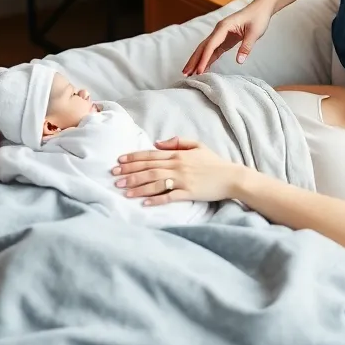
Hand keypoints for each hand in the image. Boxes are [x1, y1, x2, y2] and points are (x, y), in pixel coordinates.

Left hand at [111, 137, 241, 203]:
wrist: (231, 176)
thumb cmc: (214, 162)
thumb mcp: (197, 145)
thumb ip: (177, 142)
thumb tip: (157, 143)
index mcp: (178, 154)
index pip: (151, 155)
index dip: (133, 158)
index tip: (118, 161)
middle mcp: (178, 166)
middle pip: (149, 169)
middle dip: (130, 172)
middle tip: (114, 177)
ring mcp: (183, 180)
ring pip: (155, 183)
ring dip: (138, 186)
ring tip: (123, 190)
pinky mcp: (188, 193)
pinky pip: (169, 196)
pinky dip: (156, 199)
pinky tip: (144, 203)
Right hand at [182, 0, 272, 75]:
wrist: (260, 9)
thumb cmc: (258, 18)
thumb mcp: (255, 33)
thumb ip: (246, 47)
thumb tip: (239, 61)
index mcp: (223, 27)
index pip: (210, 45)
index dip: (204, 59)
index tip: (199, 71)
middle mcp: (218, 30)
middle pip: (202, 47)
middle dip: (193, 60)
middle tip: (185, 73)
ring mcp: (220, 35)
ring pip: (205, 49)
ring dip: (197, 60)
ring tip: (189, 73)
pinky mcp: (224, 40)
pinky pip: (213, 51)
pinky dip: (207, 59)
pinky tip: (203, 68)